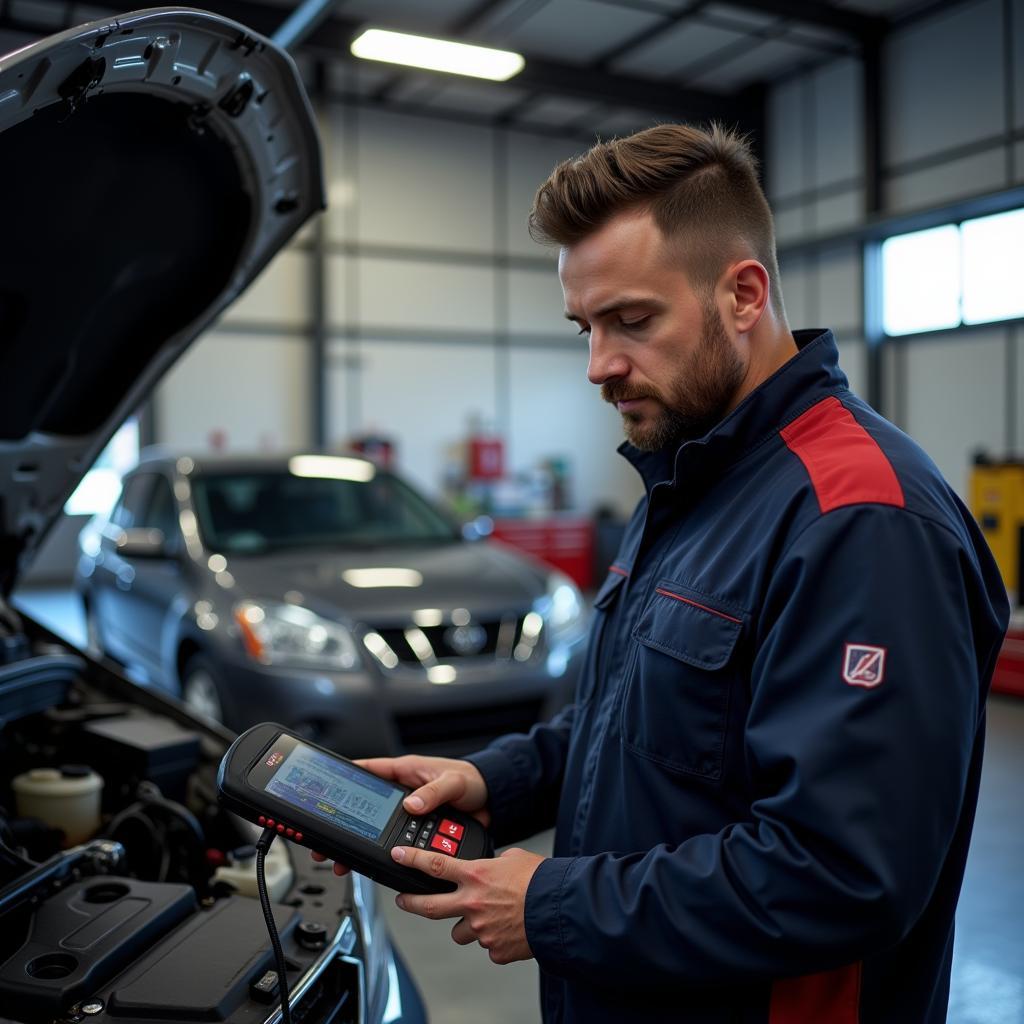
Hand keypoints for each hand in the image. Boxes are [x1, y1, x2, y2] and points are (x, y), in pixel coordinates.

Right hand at [311, 755, 488, 875]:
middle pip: (366, 809)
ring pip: (379, 831)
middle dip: (344, 825)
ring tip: (344, 863)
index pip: (369, 771)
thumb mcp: (454, 782)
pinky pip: (399, 845)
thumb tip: (412, 804)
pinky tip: (376, 869)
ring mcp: (410, 814)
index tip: (326, 789)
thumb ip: (434, 792)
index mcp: (406, 772)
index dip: (347, 778)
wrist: (493, 801)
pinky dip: (388, 858)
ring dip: (362, 848)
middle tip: (327, 844)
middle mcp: (404, 794)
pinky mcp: (419, 832)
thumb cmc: (473, 780)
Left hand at [392, 844, 543, 963]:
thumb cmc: (542, 881)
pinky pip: (487, 946)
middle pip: (429, 906)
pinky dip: (494, 939)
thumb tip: (493, 867)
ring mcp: (481, 929)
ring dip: (467, 925)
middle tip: (401, 900)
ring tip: (487, 917)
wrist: (561, 909)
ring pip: (460, 931)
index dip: (412, 859)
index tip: (398, 855)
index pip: (434, 865)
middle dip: (409, 902)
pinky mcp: (495, 950)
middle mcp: (473, 903)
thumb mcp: (514, 858)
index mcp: (476, 875)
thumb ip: (495, 864)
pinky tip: (509, 929)